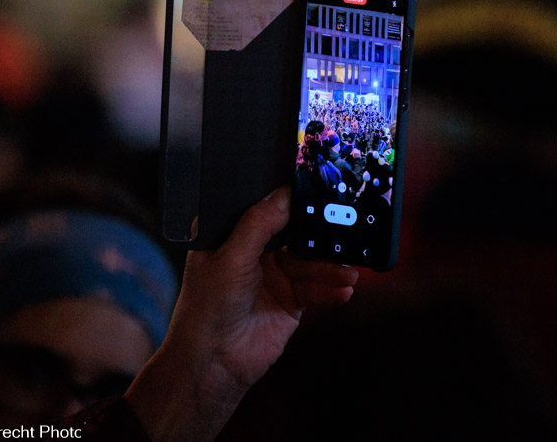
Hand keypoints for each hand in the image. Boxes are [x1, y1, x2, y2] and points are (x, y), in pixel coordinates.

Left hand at [124, 187, 356, 439]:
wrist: (213, 363)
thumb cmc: (208, 307)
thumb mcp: (231, 257)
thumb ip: (259, 224)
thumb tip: (286, 194)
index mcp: (233, 234)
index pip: (267, 209)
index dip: (291, 201)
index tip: (319, 192)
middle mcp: (256, 251)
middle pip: (296, 234)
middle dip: (320, 235)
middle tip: (345, 231)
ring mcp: (276, 277)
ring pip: (311, 262)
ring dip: (331, 268)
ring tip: (348, 274)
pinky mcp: (291, 301)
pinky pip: (316, 289)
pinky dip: (331, 289)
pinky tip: (343, 290)